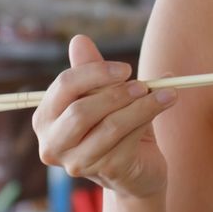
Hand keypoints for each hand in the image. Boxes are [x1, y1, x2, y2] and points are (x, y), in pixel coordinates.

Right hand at [31, 36, 175, 199]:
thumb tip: (79, 40)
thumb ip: (90, 71)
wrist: (138, 169)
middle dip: (116, 93)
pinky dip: (150, 118)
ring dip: (141, 105)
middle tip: (144, 84)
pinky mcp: (107, 171)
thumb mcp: (103, 95)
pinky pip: (129, 140)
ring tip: (166, 92)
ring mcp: (78, 162)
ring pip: (110, 126)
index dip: (95, 73)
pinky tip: (166, 104)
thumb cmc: (115, 126)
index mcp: (46, 118)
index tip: (126, 68)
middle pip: (81, 111)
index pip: (64, 87)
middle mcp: (54, 144)